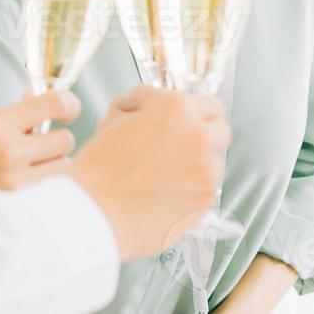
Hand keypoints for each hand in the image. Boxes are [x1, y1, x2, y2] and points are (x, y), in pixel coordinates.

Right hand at [0, 88, 80, 208]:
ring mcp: (14, 180)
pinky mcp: (17, 203)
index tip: (68, 110)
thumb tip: (44, 93)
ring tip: (33, 166)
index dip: (70, 104)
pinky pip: (52, 189)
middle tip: (42, 145)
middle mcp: (9, 150)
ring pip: (64, 166)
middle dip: (57, 140)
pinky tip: (31, 183)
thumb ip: (17, 112)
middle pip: (65, 139)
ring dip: (54, 164)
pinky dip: (47, 185)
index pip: (55, 103)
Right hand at [70, 87, 230, 261]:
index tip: (191, 124)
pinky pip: (205, 194)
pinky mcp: (204, 205)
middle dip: (204, 138)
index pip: (213, 105)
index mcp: (180, 111)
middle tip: (179, 149)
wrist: (92, 212)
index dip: (199, 115)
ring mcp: (207, 174)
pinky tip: (164, 196)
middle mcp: (200, 139)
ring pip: (215, 165)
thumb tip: (162, 101)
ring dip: (198, 167)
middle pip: (221, 133)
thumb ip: (149, 101)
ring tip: (165, 177)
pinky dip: (191, 194)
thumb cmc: (99, 168)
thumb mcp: (117, 116)